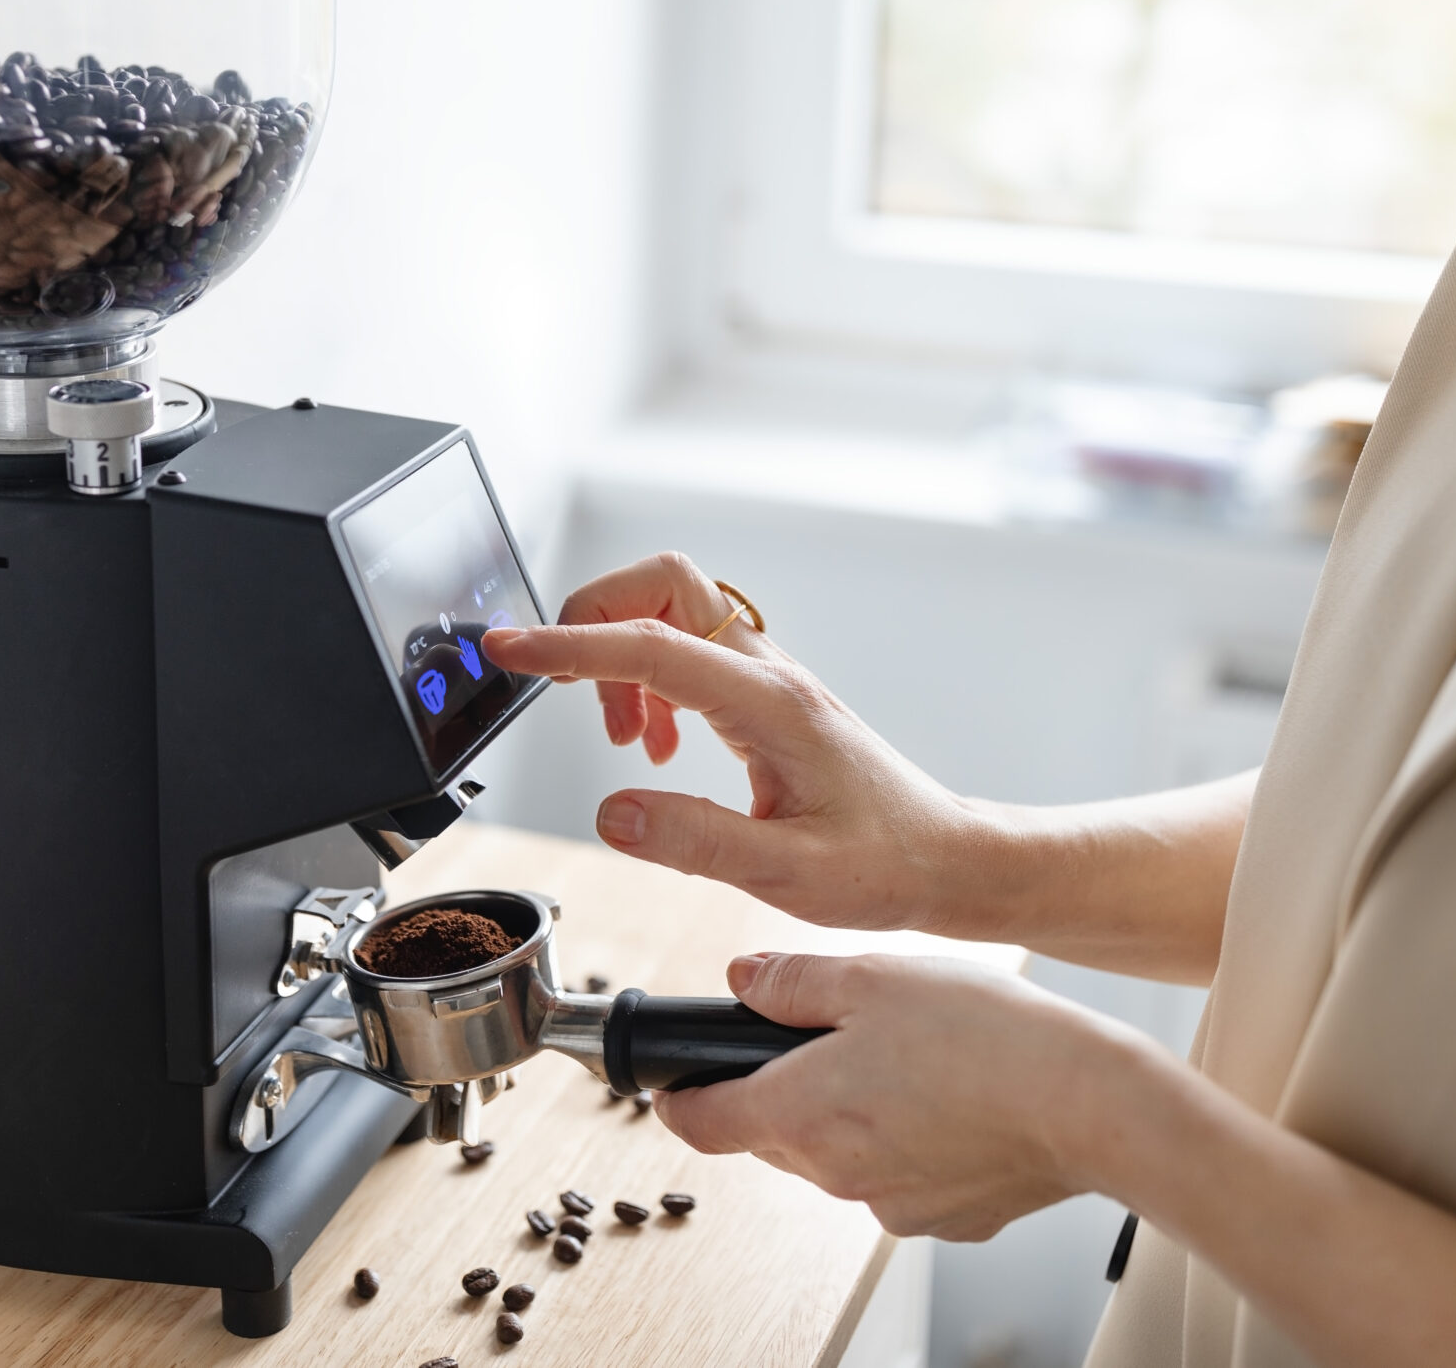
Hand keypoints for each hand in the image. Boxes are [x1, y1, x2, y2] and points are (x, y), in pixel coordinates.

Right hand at [480, 552, 978, 931]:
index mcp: (769, 702)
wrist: (946, 859)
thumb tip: (611, 811)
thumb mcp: (786, 871)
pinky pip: (688, 652)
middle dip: (594, 618)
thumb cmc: (884, 864)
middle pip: (661, 584)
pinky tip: (656, 748)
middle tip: (565, 689)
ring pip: (671, 613)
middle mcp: (767, 672)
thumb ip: (694, 840)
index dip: (570, 645)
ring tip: (625, 741)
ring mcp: (767, 677)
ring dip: (621, 661)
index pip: (650, 644)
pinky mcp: (766, 695)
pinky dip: (650, 683)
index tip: (509, 650)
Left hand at [655, 951, 1145, 1239]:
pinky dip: (908, 1141)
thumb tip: (741, 980)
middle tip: (822, 1039)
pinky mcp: (946, 1219)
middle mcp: (835, 1175)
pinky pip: (901, 1177)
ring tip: (904, 1058)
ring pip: (838, 1156)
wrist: (1089, 1101)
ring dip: (849, 1113)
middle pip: (771, 1137)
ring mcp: (892, 1205)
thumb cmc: (983, 1033)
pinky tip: (951, 1098)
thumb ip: (791, 981)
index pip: (700, 1124)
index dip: (678, 1098)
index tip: (675, 1081)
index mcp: (799, 1114)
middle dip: (777, 1090)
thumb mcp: (870, 976)